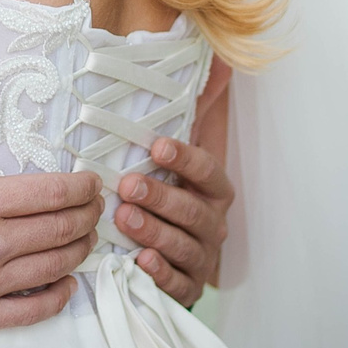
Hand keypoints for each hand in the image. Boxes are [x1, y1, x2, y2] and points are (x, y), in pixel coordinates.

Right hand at [0, 73, 101, 337]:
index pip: (51, 192)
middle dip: (88, 216)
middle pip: (61, 229)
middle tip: (98, 208)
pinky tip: (66, 284)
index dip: (81, 187)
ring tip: (87, 239)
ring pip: (53, 267)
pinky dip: (57, 297)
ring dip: (79, 251)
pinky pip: (30, 311)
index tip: (92, 182)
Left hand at [113, 57, 232, 307]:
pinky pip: (179, 284)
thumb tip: (221, 60)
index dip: (186, 158)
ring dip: (156, 232)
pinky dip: (161, 274)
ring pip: (185, 246)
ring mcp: (202, 257)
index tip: (157, 145)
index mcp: (212, 190)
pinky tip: (140, 261)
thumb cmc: (169, 193)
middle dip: (162, 197)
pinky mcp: (188, 287)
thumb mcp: (178, 153)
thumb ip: (196, 108)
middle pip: (193, 210)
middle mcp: (212, 223)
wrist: (169, 251)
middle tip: (128, 184)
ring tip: (126, 218)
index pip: (208, 171)